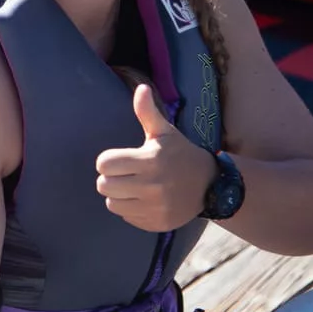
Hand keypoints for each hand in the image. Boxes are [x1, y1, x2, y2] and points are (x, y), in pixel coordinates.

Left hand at [95, 85, 216, 232]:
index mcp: (150, 160)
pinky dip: (131, 209)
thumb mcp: (164, 132)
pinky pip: (126, 217)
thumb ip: (148, 112)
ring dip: (118, 195)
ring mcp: (155, 207)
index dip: (107, 160)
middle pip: (103, 185)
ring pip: (112, 204)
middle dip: (110, 178)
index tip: (120, 159)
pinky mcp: (157, 224)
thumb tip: (141, 88)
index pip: (104, 164)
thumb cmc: (179, 154)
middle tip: (124, 173)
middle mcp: (153, 186)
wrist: (209, 185)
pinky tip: (144, 199)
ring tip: (133, 186)